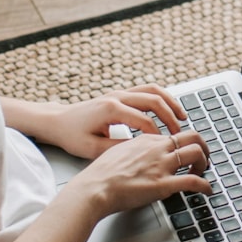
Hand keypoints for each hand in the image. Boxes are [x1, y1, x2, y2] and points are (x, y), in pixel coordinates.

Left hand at [43, 87, 187, 159]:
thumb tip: (143, 150)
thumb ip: (119, 148)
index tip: (166, 147)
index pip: (143, 121)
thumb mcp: (93, 149)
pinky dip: (161, 98)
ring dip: (170, 103)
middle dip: (170, 117)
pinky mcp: (119, 94)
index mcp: (110, 110)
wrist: (58, 121)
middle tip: (180, 132)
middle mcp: (116, 97)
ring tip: (183, 117)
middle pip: (153, 100)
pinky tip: (169, 110)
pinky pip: (146, 91)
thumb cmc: (72, 136)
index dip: (157, 135)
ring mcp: (118, 93)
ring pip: (153, 91)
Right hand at [73, 124, 211, 219]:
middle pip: (192, 136)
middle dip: (203, 147)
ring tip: (203, 173)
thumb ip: (134, 152)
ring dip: (205, 163)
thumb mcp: (118, 152)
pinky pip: (193, 181)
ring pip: (196, 152)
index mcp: (146, 140)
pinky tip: (207, 190)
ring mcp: (161, 165)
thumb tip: (141, 157)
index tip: (186, 153)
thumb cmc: (101, 175)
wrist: (95, 187)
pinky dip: (205, 186)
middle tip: (204, 158)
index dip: (185, 144)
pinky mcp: (163, 184)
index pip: (174, 135)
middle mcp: (157, 149)